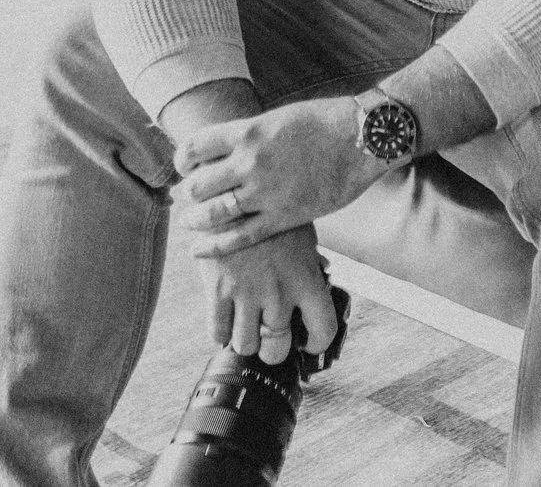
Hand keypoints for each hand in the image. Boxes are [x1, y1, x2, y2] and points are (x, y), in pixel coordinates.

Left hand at [171, 97, 387, 259]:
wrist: (363, 138)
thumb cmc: (324, 122)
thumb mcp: (278, 118)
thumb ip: (250, 135)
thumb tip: (226, 147)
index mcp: (248, 131)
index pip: (194, 147)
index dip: (183, 160)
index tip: (185, 166)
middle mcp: (251, 162)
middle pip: (198, 185)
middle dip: (187, 193)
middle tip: (187, 197)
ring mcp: (266, 192)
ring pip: (213, 213)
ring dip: (195, 220)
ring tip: (190, 222)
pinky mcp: (283, 217)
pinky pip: (239, 237)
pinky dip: (214, 246)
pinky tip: (199, 249)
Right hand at [197, 222, 341, 363]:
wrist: (233, 191)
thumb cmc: (271, 210)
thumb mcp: (302, 232)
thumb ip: (311, 259)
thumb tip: (324, 274)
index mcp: (306, 278)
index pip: (323, 328)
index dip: (316, 343)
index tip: (308, 342)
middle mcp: (279, 292)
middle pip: (277, 348)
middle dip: (273, 349)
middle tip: (268, 338)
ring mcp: (247, 293)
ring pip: (245, 345)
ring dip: (245, 340)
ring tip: (245, 326)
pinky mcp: (218, 290)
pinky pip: (217, 332)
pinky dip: (220, 333)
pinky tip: (225, 321)